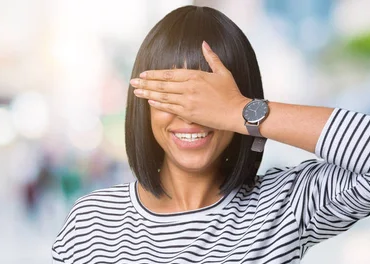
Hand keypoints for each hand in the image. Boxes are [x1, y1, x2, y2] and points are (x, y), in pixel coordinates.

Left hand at [129, 41, 249, 131]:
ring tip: (136, 92)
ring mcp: (188, 101)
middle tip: (133, 82)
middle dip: (145, 83)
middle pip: (162, 84)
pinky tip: (150, 102)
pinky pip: (170, 108)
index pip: (169, 73)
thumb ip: (212, 58)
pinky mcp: (189, 114)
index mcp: (195, 76)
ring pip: (163, 96)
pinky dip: (158, 105)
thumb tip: (204, 43)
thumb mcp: (223, 72)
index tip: (143, 74)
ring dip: (148, 94)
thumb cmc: (231, 93)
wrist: (236, 112)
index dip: (154, 74)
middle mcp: (189, 88)